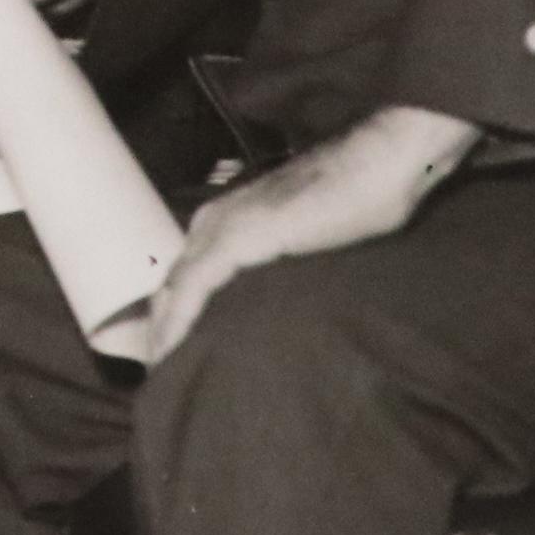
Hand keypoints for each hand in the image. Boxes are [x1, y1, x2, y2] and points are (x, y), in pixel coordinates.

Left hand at [141, 104, 481, 361]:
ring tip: (159, 370)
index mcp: (227, 219)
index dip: (173, 313)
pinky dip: (176, 320)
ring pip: (174, 287)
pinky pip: (192, 286)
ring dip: (162, 329)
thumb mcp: (307, 237)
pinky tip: (169, 349)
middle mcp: (215, 220)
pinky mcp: (236, 237)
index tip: (168, 353)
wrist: (377, 162)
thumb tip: (278, 289)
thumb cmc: (355, 199)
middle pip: (172, 284)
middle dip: (159, 327)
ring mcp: (222, 226)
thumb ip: (281, 259)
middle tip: (158, 371)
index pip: (186, 275)